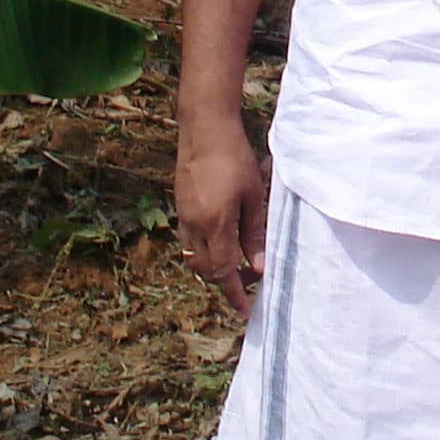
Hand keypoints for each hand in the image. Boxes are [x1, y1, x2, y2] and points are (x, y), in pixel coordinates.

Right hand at [176, 116, 269, 317]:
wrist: (204, 128)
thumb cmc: (235, 158)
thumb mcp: (253, 196)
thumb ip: (255, 234)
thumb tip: (259, 267)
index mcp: (215, 225)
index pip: (224, 273)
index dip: (235, 295)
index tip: (246, 311)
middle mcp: (194, 226)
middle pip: (207, 270)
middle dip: (227, 283)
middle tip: (251, 282)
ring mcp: (184, 217)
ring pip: (195, 257)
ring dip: (215, 267)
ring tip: (239, 264)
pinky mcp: (180, 207)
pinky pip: (189, 241)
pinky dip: (205, 251)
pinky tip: (222, 241)